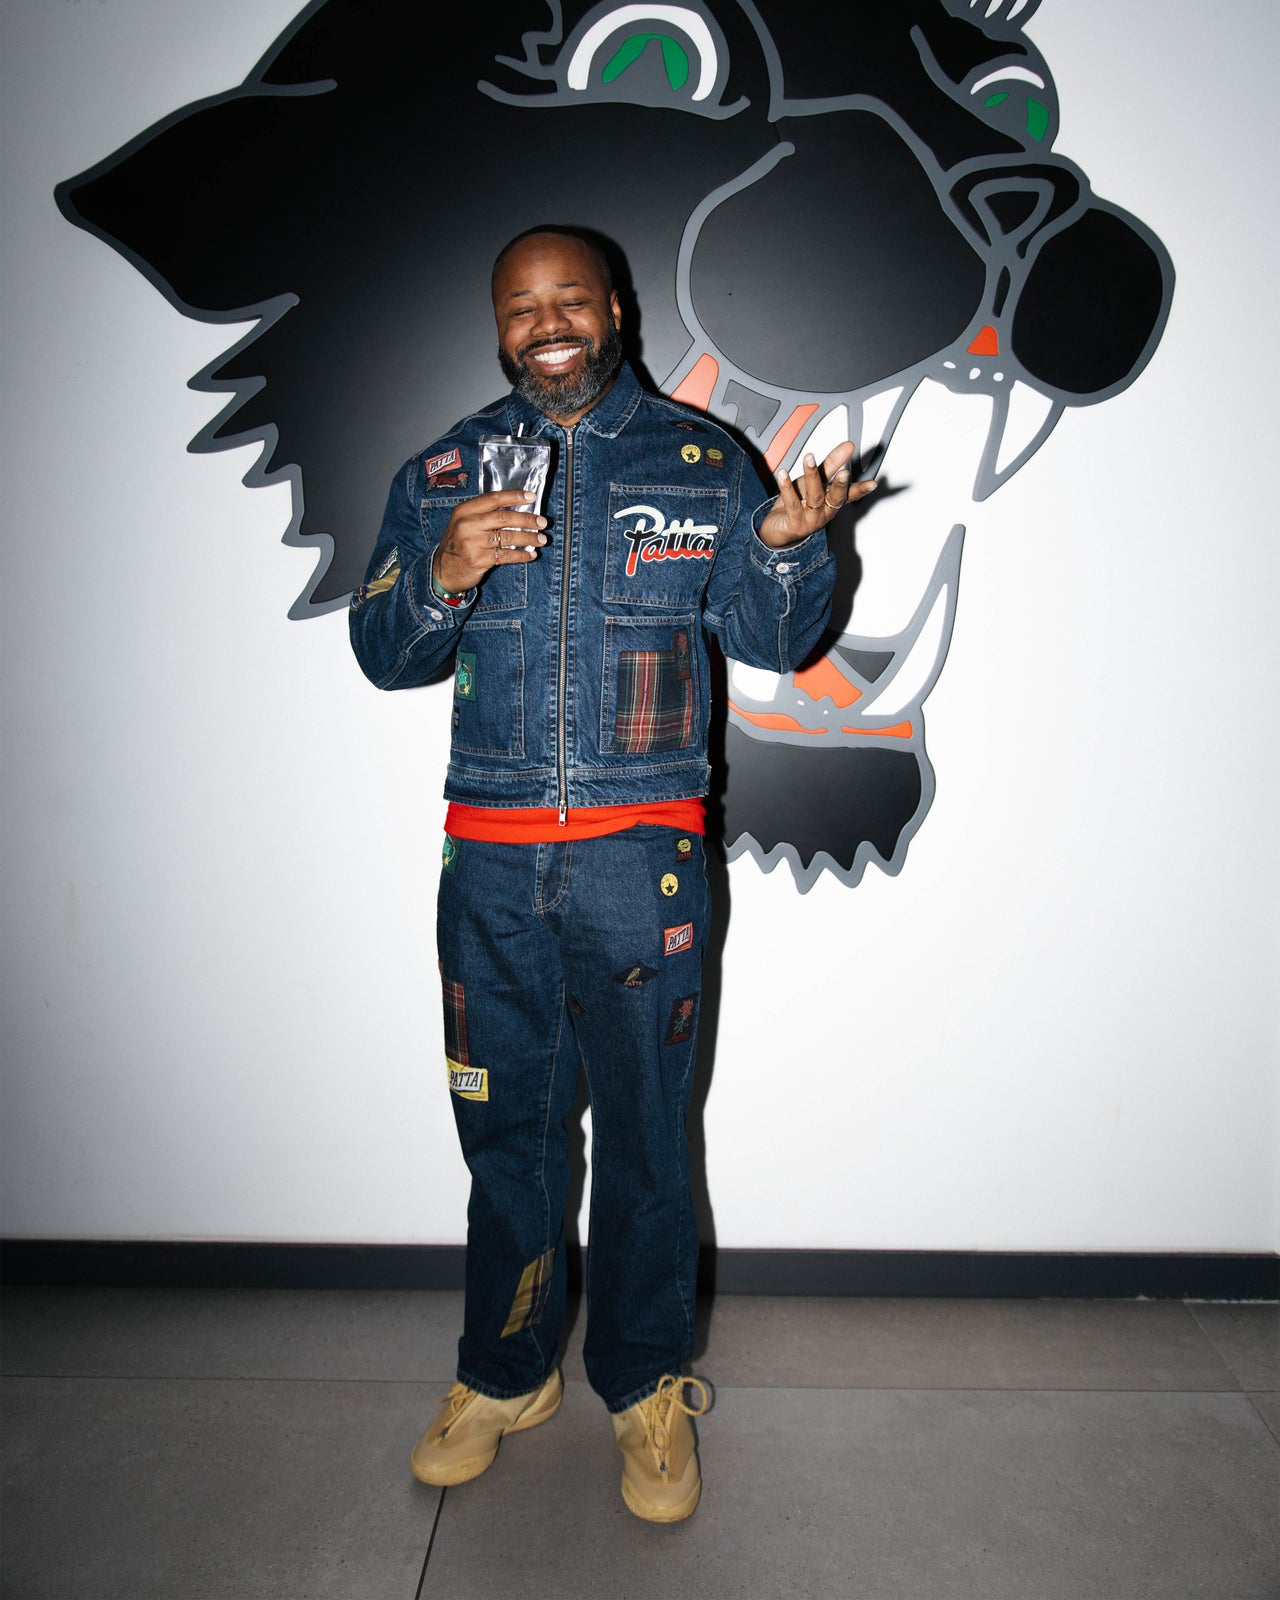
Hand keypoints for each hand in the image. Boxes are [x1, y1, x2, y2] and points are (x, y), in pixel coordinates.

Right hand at [433, 490, 548, 592]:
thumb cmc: (459, 545)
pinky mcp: (478, 560)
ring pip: (508, 537)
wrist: (443, 571)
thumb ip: (483, 515)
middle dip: (527, 520)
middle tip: (542, 522)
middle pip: (504, 518)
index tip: (532, 497)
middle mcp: (467, 524)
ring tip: (542, 539)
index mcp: (464, 511)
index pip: (493, 499)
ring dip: (529, 538)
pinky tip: (531, 555)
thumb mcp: (463, 523)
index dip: (514, 496)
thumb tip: (518, 509)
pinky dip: (522, 555)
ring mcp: (472, 543)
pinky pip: (506, 556)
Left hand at [757, 443, 876, 549]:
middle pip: (835, 498)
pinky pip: (792, 503)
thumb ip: (831, 464)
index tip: (872, 484)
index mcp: (831, 502)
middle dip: (840, 485)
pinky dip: (787, 488)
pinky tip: (783, 475)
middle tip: (844, 472)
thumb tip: (849, 446)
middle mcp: (824, 512)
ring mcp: (810, 519)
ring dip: (812, 476)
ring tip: (810, 459)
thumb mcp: (815, 482)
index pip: (850, 494)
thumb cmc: (798, 505)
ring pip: (814, 497)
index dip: (861, 489)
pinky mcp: (794, 523)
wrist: (778, 530)